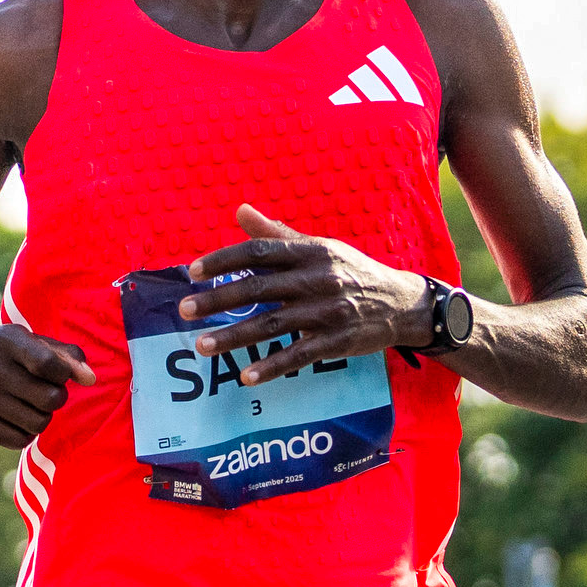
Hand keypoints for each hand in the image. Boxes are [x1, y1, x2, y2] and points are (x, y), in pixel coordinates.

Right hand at [0, 319, 90, 447]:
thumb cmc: (12, 352)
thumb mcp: (36, 342)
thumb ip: (68, 357)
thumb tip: (90, 379)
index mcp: (6, 340)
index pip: (50, 365)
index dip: (64, 374)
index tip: (59, 374)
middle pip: (49, 400)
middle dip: (56, 398)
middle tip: (47, 392)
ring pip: (37, 424)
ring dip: (43, 417)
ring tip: (32, 405)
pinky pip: (19, 440)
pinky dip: (26, 433)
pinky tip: (18, 417)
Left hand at [179, 201, 440, 383]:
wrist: (402, 303)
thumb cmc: (352, 273)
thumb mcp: (319, 248)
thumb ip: (276, 234)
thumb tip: (239, 211)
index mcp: (310, 251)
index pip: (259, 251)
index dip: (224, 260)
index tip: (193, 271)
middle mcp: (318, 278)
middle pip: (259, 287)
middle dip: (218, 299)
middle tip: (184, 310)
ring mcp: (329, 311)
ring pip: (272, 324)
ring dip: (234, 337)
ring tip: (202, 346)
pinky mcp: (338, 341)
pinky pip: (299, 355)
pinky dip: (272, 367)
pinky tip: (246, 376)